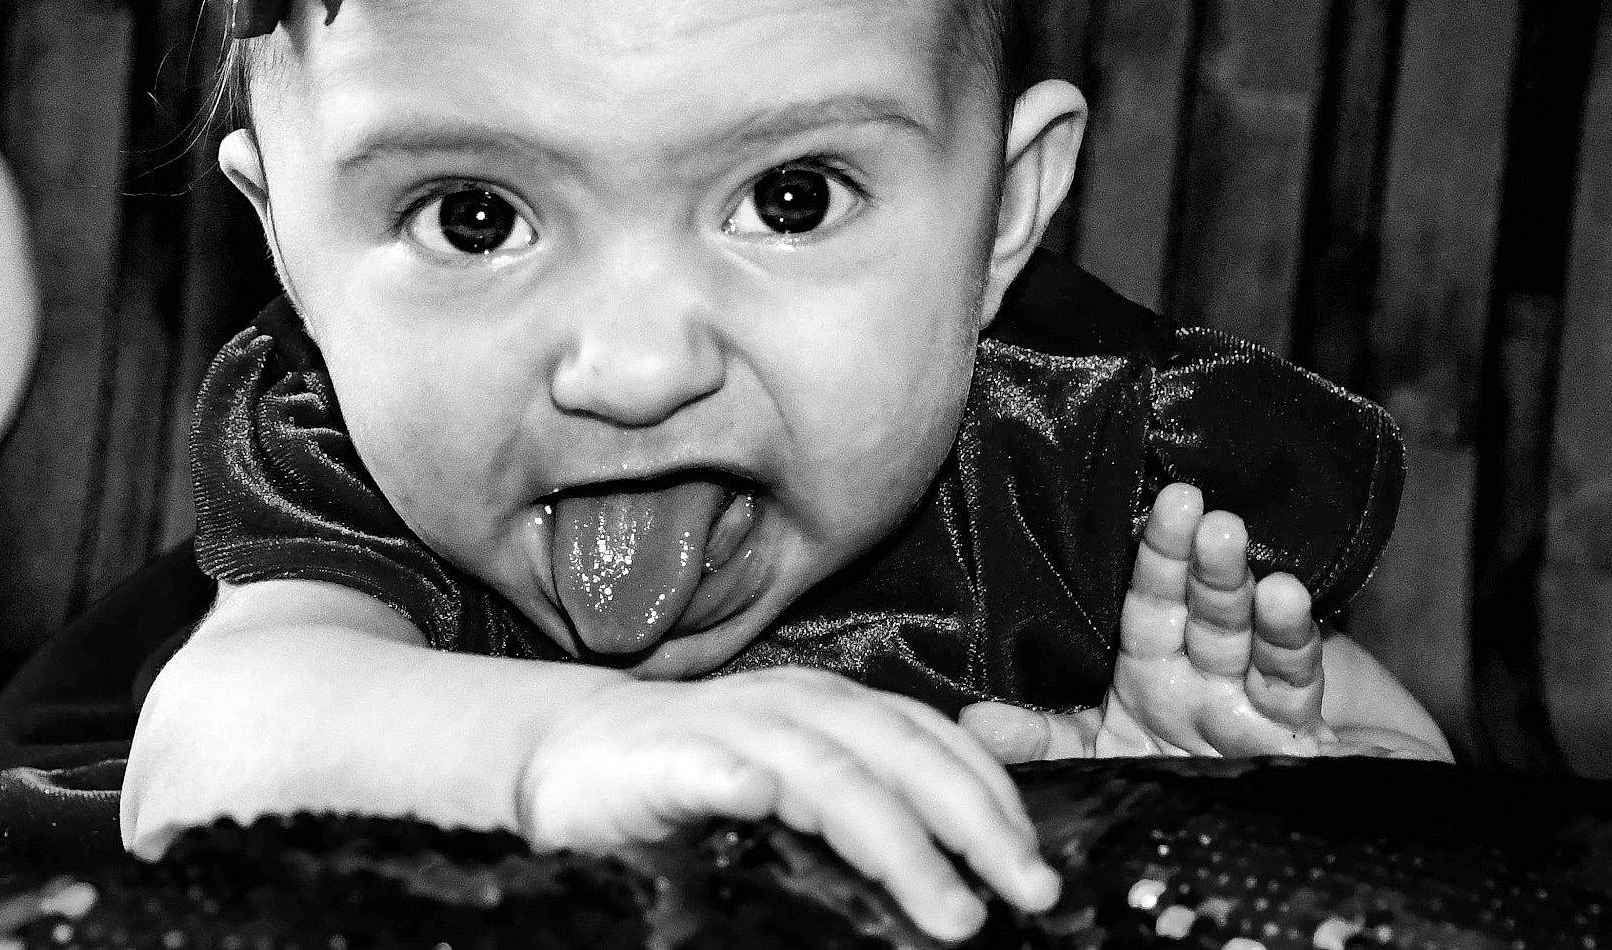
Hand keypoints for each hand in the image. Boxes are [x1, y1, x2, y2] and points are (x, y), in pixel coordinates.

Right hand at [516, 666, 1060, 940]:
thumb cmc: (700, 771)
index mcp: (833, 708)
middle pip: (899, 753)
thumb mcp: (809, 769)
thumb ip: (887, 780)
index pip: (933, 741)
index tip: (1039, 870)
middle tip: (1027, 893)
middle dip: (973, 824)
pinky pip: (703, 769)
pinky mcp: (660, 761)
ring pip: (825, 774)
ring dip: (893, 837)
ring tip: (946, 906)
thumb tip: (997, 797)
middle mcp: (790, 706)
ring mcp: (726, 731)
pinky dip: (734, 782)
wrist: (572, 752)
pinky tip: (758, 803)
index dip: (994, 798)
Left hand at [961, 482, 1350, 760]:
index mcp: (1154, 671)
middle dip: (1206, 562)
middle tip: (1203, 513)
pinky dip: (1292, 645)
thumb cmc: (1158, 790)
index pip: (1154, 600)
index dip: (1162, 553)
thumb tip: (972, 721)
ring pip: (1255, 639)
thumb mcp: (1097, 762)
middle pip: (1206, 607)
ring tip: (1246, 554)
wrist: (1233, 853)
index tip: (1171, 501)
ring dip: (1253, 600)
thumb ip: (1043, 740)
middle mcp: (1205, 677)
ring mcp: (1254, 705)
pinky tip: (1289, 600)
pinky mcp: (1299, 742)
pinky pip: (1295, 688)